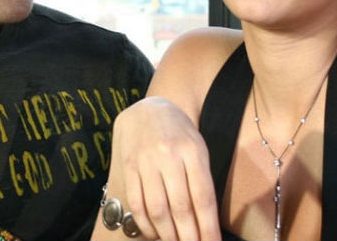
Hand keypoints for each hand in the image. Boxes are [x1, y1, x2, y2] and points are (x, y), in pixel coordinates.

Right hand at [93, 96, 220, 240]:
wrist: (147, 109)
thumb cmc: (178, 133)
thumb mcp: (197, 147)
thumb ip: (201, 179)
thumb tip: (204, 222)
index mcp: (192, 150)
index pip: (203, 197)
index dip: (208, 228)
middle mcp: (168, 155)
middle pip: (180, 207)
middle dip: (189, 237)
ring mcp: (146, 161)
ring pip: (157, 209)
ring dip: (167, 234)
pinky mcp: (128, 166)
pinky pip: (136, 202)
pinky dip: (145, 224)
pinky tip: (154, 233)